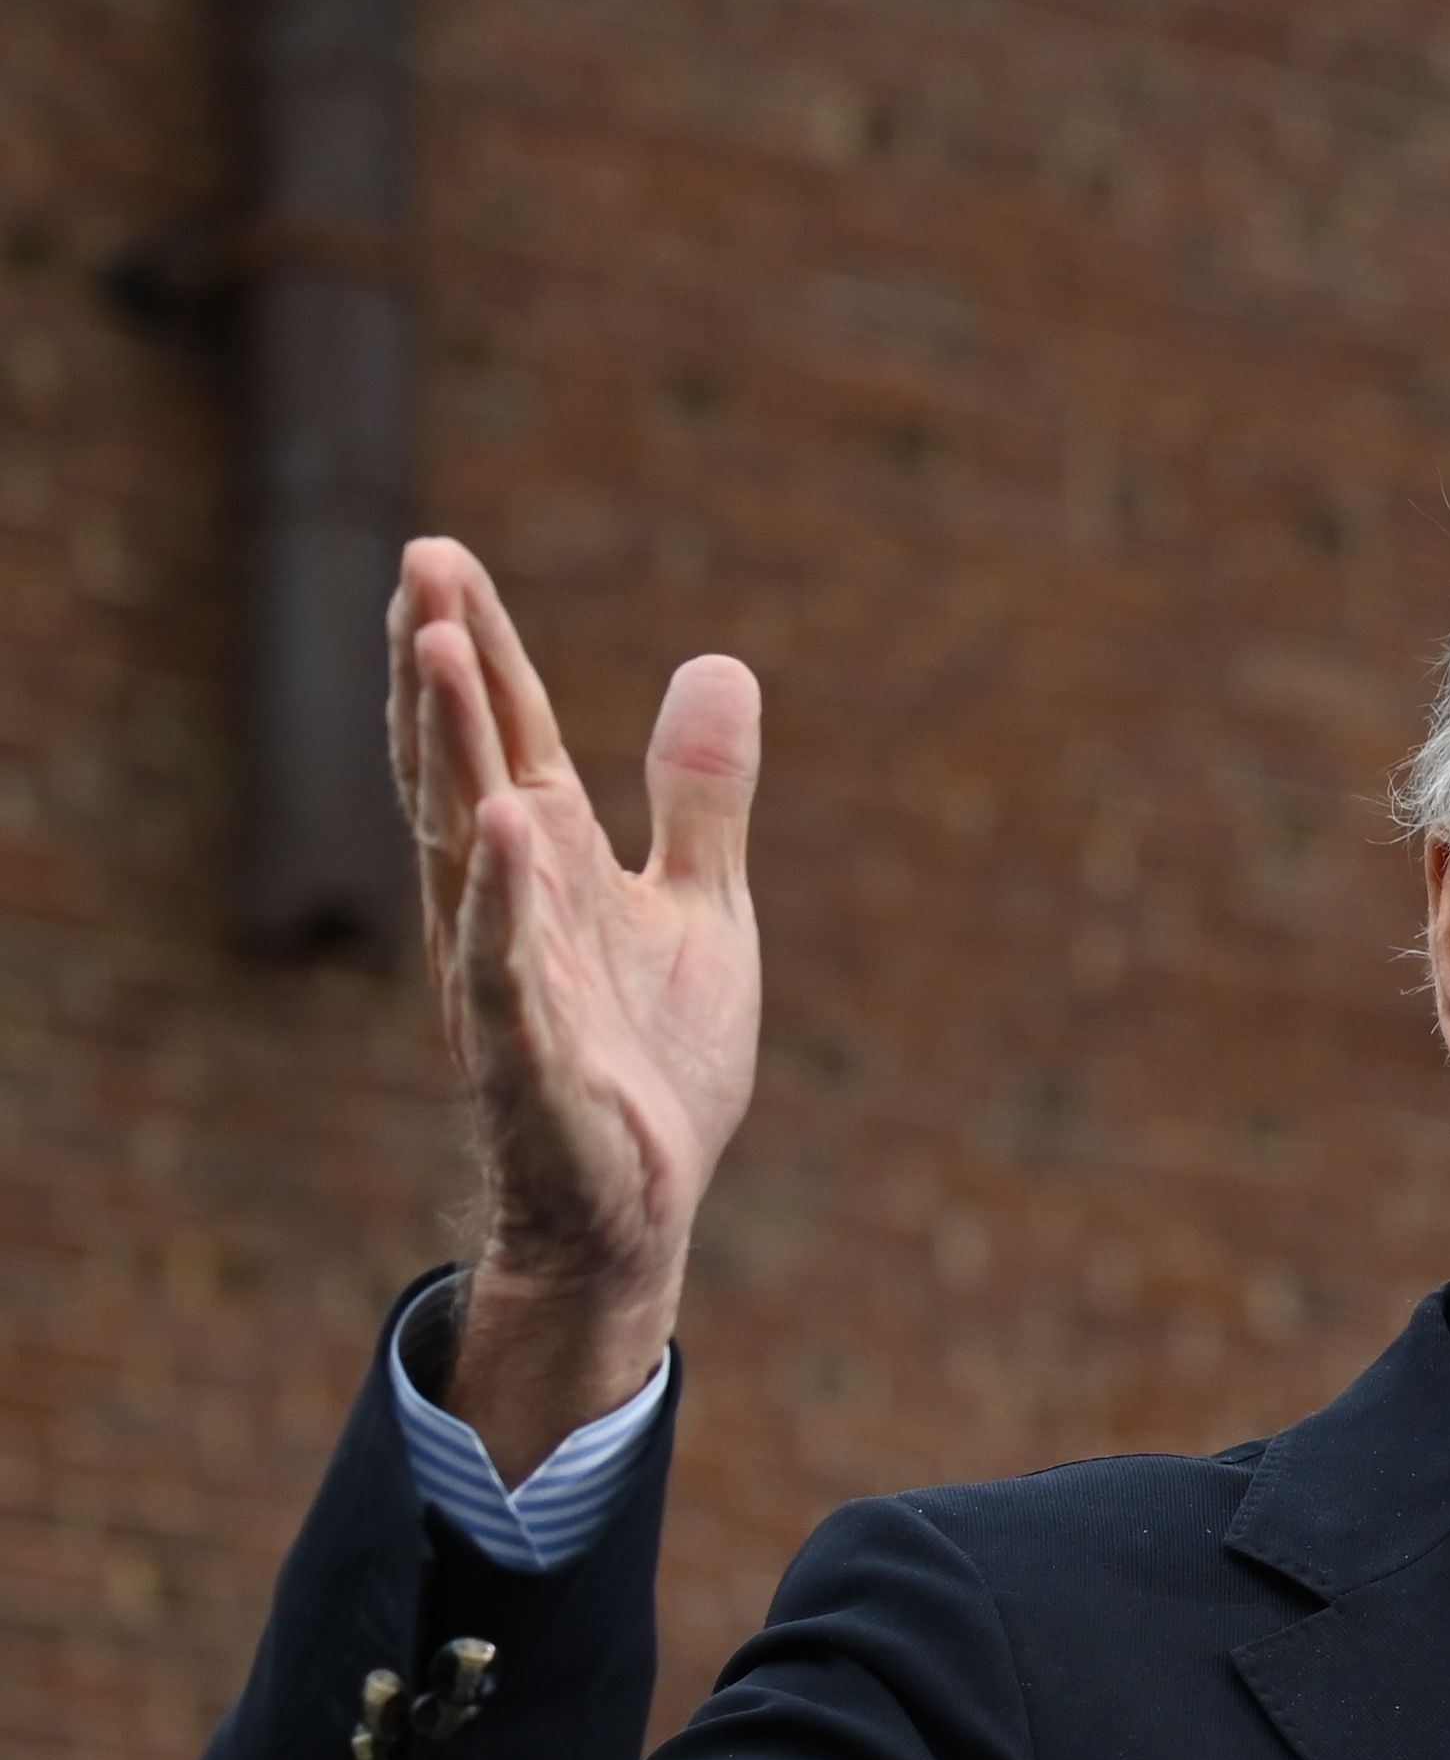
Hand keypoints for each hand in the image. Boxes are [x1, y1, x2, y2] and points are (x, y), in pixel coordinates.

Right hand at [387, 540, 762, 1484]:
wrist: (641, 1204)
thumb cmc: (650, 1055)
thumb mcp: (698, 903)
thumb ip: (700, 794)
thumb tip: (718, 663)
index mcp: (547, 863)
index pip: (505, 734)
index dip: (480, 647)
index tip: (441, 554)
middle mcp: (509, 903)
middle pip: (464, 764)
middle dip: (445, 669)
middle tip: (421, 562)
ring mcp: (509, 975)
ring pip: (466, 845)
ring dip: (452, 748)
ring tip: (444, 647)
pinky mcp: (530, 1054)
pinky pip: (505, 966)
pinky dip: (505, 898)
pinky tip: (506, 823)